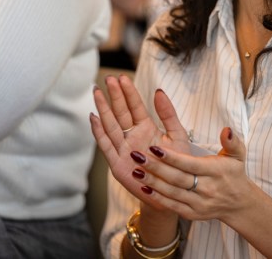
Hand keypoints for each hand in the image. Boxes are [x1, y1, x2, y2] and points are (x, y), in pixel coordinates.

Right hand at [90, 75, 190, 208]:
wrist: (173, 192)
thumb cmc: (177, 164)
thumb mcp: (178, 136)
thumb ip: (168, 114)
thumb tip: (159, 91)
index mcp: (147, 128)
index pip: (136, 106)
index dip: (129, 93)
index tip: (122, 78)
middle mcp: (133, 136)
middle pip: (121, 112)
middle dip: (114, 96)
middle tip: (108, 79)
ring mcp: (123, 149)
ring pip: (111, 125)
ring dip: (103, 109)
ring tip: (97, 92)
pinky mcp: (117, 164)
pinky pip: (106, 145)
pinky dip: (99, 132)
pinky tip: (93, 118)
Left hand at [127, 126, 253, 222]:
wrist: (238, 203)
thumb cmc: (234, 173)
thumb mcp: (237, 154)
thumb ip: (231, 141)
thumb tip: (226, 130)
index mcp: (215, 171)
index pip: (189, 164)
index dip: (171, 157)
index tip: (154, 148)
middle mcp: (207, 189)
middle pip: (177, 178)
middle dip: (155, 167)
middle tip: (137, 156)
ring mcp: (198, 203)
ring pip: (171, 192)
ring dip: (152, 182)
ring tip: (136, 170)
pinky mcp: (192, 213)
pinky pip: (171, 205)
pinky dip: (157, 197)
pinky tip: (143, 187)